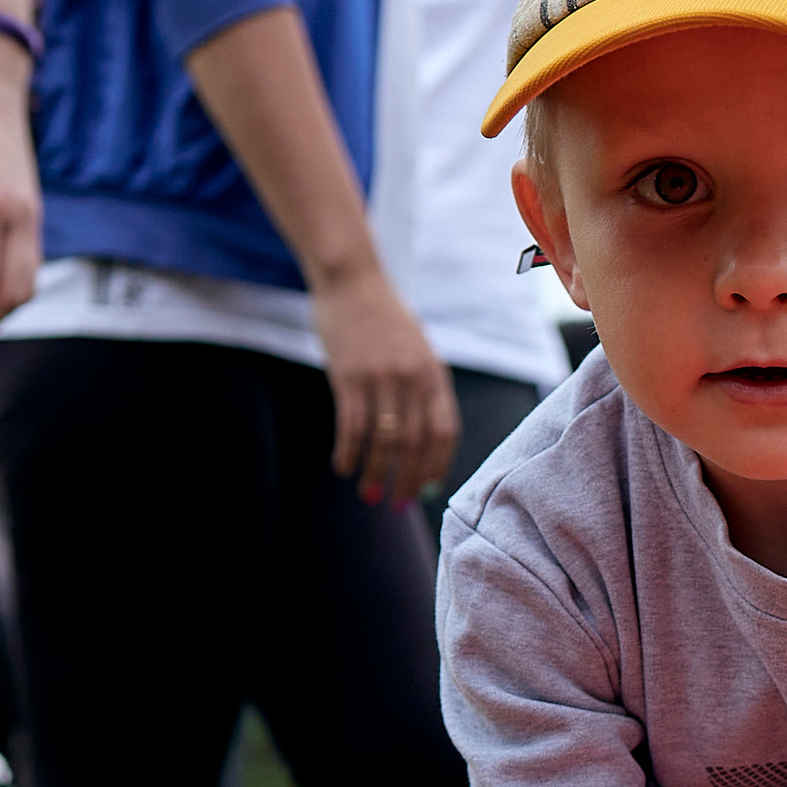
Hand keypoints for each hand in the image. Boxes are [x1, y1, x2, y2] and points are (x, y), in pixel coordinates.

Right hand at [310, 266, 459, 502]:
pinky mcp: (348, 376)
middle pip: (414, 444)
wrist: (352, 282)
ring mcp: (380, 378)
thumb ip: (423, 391)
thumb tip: (420, 445)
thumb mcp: (417, 352)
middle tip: (395, 504)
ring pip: (383, 441)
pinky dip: (348, 453)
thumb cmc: (385, 322)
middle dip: (406, 480)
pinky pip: (351, 426)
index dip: (435, 466)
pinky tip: (343, 467)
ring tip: (369, 494)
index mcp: (434, 375)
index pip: (444, 433)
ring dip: (376, 474)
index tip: (425, 489)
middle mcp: (412, 379)